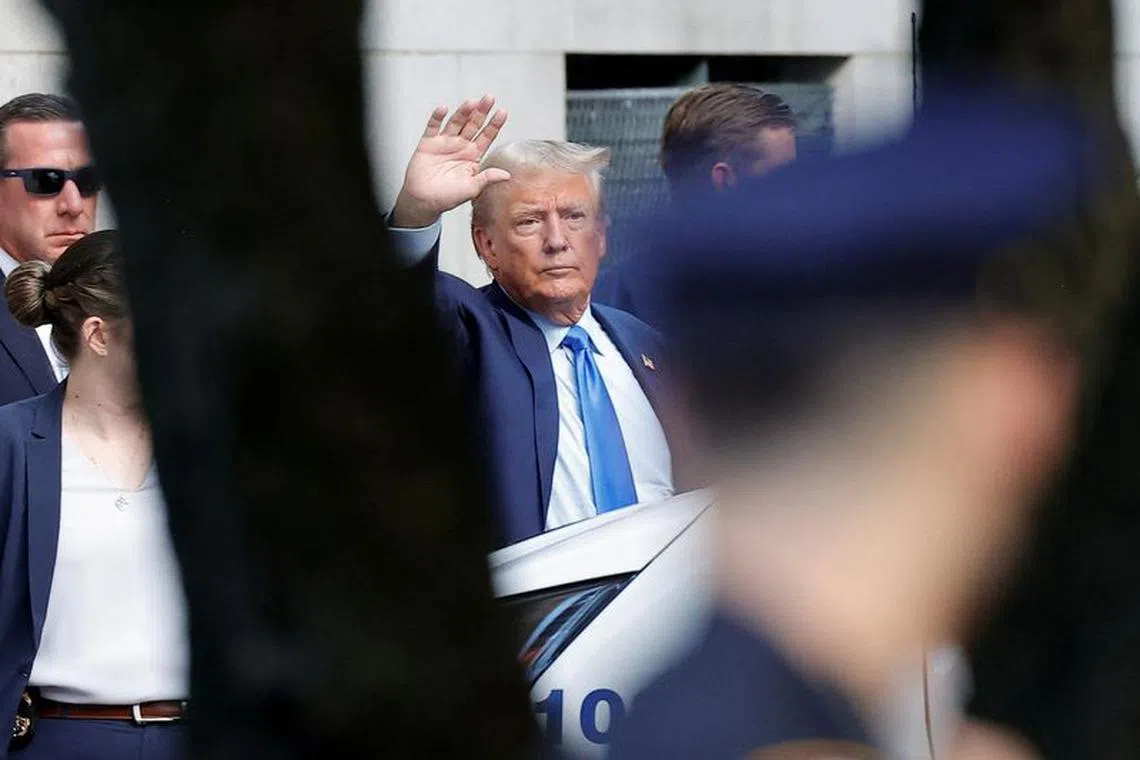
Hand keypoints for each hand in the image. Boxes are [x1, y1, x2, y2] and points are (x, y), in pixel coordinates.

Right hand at [390, 95, 510, 227]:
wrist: (423, 201)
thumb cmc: (447, 197)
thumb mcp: (471, 189)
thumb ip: (487, 178)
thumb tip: (507, 175)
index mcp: (473, 156)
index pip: (487, 137)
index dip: (494, 125)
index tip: (503, 112)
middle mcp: (460, 146)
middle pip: (473, 125)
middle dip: (481, 112)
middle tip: (489, 98)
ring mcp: (444, 143)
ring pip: (456, 122)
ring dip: (463, 112)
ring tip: (471, 102)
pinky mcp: (428, 143)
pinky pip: (433, 127)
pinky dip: (437, 118)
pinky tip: (443, 109)